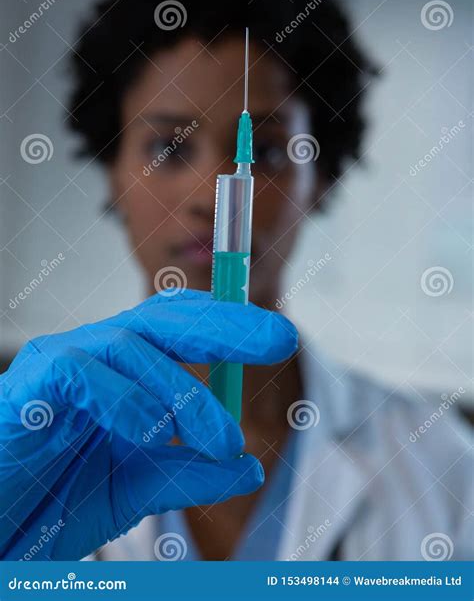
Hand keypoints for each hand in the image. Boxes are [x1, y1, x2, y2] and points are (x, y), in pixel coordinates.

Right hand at [0, 288, 296, 559]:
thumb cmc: (48, 500)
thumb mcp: (135, 488)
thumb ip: (189, 472)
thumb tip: (250, 466)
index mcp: (119, 370)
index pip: (176, 326)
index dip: (226, 323)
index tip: (277, 337)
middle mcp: (93, 355)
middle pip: (164, 318)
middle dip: (225, 326)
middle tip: (280, 339)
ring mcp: (58, 363)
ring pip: (130, 345)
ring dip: (184, 391)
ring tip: (220, 438)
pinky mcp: (28, 385)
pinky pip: (81, 372)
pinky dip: (124, 401)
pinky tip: (152, 433)